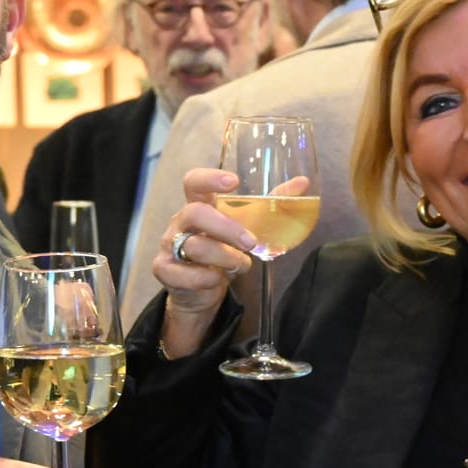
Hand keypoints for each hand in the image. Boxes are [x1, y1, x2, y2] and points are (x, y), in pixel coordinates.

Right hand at [153, 169, 258, 355]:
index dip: (210, 178)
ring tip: (240, 266)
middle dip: (227, 228)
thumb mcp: (247, 227)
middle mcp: (180, 222)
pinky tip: (217, 280)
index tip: (233, 181)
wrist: (202, 289)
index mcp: (198, 205)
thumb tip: (302, 183)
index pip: (194, 181)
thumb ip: (271, 206)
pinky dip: (208, 279)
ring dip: (225, 258)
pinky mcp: (164, 270)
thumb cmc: (224, 251)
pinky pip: (184, 274)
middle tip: (251, 243)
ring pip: (194, 247)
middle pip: (196, 213)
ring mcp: (169, 246)